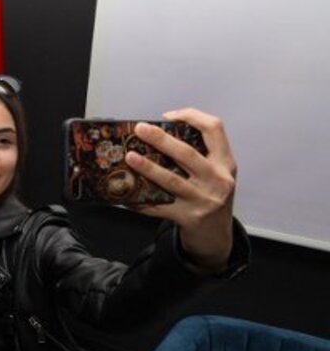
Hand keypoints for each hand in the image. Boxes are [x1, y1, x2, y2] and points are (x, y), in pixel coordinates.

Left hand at [127, 108, 235, 273]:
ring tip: (130, 157)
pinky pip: (158, 207)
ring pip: (171, 180)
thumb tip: (158, 136)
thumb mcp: (215, 173)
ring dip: (148, 168)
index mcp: (225, 163)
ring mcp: (203, 200)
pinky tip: (125, 195)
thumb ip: (199, 156)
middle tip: (140, 129)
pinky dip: (140, 200)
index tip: (169, 116)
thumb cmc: (211, 196)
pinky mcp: (188, 217)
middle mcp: (218, 179)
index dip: (192, 116)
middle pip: (187, 153)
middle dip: (161, 139)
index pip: (215, 129)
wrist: (217, 235)